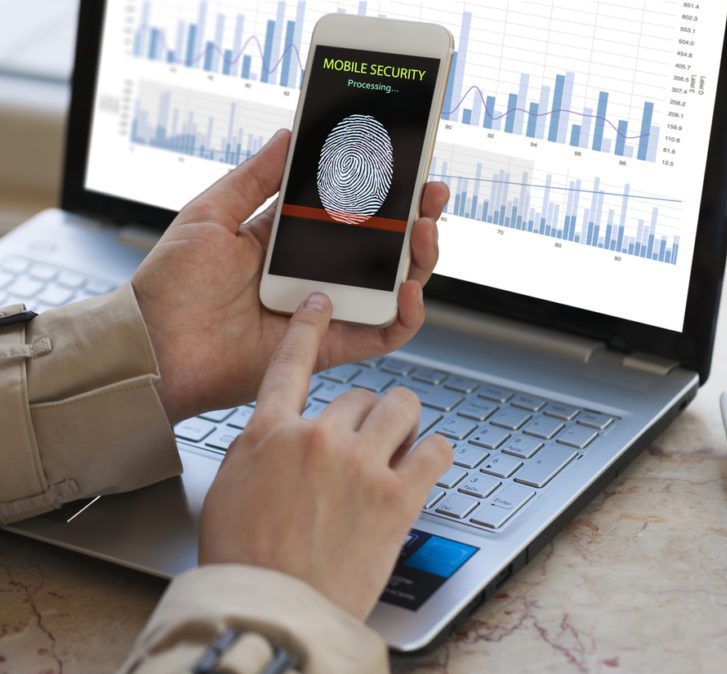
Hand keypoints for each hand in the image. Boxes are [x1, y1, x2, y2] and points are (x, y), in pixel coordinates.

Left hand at [131, 129, 449, 422]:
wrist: (155, 346)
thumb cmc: (172, 285)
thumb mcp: (213, 214)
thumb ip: (257, 178)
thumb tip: (290, 135)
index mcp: (291, 242)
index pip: (352, 212)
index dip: (385, 190)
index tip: (408, 164)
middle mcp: (317, 275)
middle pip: (385, 248)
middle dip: (417, 218)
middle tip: (433, 193)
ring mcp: (329, 311)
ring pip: (395, 287)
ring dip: (421, 259)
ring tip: (425, 230)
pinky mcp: (333, 347)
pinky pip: (385, 334)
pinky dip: (408, 315)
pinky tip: (409, 288)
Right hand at [198, 292, 452, 618]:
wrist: (272, 610)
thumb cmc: (245, 562)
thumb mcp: (229, 492)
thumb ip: (257, 452)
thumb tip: (276, 437)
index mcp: (269, 435)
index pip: (290, 365)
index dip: (308, 328)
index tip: (320, 304)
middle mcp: (317, 439)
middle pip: (356, 396)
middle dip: (364, 417)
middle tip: (366, 444)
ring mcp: (360, 465)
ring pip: (401, 409)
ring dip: (404, 423)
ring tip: (403, 442)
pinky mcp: (397, 496)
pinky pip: (435, 450)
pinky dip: (436, 452)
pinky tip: (429, 462)